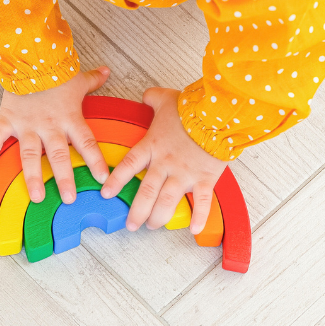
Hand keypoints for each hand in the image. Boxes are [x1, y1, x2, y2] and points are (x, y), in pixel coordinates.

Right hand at [0, 67, 111, 203]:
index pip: (87, 143)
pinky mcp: (8, 119)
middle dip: (64, 178)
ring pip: (30, 155)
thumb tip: (108, 71)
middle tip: (69, 199)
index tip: (103, 180)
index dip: (95, 161)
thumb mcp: (77, 78)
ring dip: (33, 177)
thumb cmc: (54, 70)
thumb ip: (93, 80)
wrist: (28, 57)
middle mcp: (50, 126)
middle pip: (58, 156)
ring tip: (37, 197)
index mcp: (70, 118)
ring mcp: (27, 125)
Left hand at [100, 88, 227, 233]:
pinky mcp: (205, 178)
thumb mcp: (166, 98)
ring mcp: (185, 174)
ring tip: (153, 226)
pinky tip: (194, 230)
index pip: (129, 166)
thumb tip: (146, 95)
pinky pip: (202, 202)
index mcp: (153, 146)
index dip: (116, 181)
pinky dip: (199, 217)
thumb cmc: (192, 108)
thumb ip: (152, 98)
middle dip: (137, 212)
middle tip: (131, 225)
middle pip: (146, 193)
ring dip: (159, 217)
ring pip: (167, 202)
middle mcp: (165, 164)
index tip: (106, 194)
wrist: (218, 115)